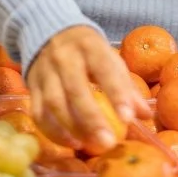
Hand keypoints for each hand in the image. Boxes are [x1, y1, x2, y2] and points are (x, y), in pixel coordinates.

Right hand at [27, 25, 151, 151]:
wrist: (50, 31)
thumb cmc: (88, 50)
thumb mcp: (109, 57)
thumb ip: (126, 85)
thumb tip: (146, 115)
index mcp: (90, 46)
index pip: (104, 69)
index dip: (116, 93)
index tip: (128, 118)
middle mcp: (65, 57)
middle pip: (76, 89)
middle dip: (91, 118)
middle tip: (107, 142)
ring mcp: (45, 71)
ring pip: (54, 102)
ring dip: (70, 127)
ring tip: (87, 145)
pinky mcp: (32, 85)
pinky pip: (38, 111)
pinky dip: (51, 131)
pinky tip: (69, 142)